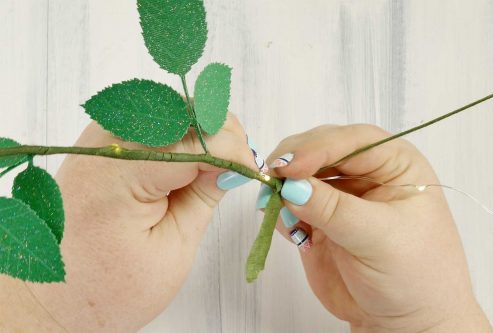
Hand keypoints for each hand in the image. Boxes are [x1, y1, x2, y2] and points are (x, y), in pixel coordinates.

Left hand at [0, 113, 258, 331]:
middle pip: (183, 110)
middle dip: (221, 133)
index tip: (253, 172)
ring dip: (204, 129)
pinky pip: (154, 119)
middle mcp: (104, 141)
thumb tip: (235, 164)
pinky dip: (182, 131)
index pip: (195, 139)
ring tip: (218, 165)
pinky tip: (194, 158)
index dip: (233, 151)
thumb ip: (205, 195)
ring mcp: (100, 135)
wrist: (55, 295)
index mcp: (119, 173)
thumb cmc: (108, 287)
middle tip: (239, 168)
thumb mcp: (172, 249)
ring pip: (170, 107)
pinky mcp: (104, 140)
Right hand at [262, 124, 492, 331]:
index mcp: (395, 165)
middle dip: (295, 162)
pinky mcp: (318, 220)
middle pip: (321, 150)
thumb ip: (334, 210)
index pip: (353, 141)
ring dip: (283, 185)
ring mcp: (339, 197)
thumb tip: (291, 186)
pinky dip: (280, 209)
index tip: (291, 166)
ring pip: (301, 175)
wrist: (404, 323)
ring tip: (272, 202)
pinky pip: (290, 205)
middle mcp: (365, 174)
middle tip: (273, 177)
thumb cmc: (414, 277)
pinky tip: (285, 224)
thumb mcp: (379, 238)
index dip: (319, 147)